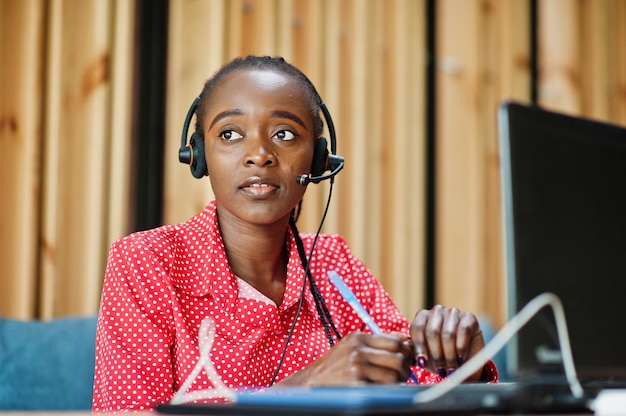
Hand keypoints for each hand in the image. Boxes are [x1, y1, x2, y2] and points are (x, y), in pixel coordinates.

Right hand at [279, 332, 413, 385]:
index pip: (395, 341)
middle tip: (402, 375)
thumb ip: (375, 341)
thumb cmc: (334, 365)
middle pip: (398, 357)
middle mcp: (357, 350)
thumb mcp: (351, 346)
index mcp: (358, 338)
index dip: (406, 352)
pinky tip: (382, 390)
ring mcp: (356, 367)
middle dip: (405, 368)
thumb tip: (404, 338)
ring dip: (398, 381)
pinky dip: (388, 390)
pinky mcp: (356, 384)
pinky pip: (384, 388)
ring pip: (394, 374)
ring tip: (392, 384)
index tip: (407, 359)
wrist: (312, 382)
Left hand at [410, 305, 484, 380]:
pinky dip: (461, 348)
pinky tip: (460, 358)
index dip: (419, 347)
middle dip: (436, 354)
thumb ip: (414, 352)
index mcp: (423, 317)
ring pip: (448, 333)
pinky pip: (463, 331)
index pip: (417, 328)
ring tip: (451, 368)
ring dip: (449, 355)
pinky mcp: (469, 317)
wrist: (465, 363)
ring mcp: (453, 312)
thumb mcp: (425, 357)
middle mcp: (437, 311)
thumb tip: (406, 351)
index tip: (422, 363)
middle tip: (440, 370)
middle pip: (432, 331)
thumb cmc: (441, 359)